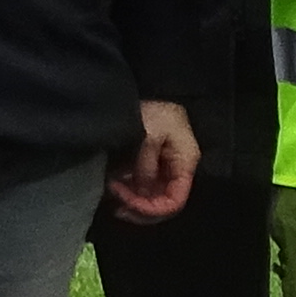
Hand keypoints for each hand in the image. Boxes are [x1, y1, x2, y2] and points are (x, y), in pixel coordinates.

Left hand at [107, 100, 199, 221]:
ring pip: (150, 197)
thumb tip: (139, 192)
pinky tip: (112, 185)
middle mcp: (175, 170)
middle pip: (162, 203)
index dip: (151, 209)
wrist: (147, 87)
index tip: (125, 202)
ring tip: (111, 191)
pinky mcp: (149, 163)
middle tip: (114, 202)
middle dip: (138, 207)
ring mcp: (162, 168)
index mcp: (184, 163)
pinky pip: (141, 186)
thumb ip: (145, 166)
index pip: (174, 201)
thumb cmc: (154, 107)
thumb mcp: (150, 135)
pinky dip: (127, 190)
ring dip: (130, 199)